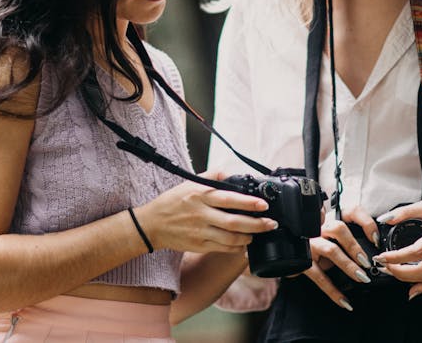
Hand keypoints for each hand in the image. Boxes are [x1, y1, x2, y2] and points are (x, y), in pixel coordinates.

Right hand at [134, 171, 276, 253]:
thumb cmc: (172, 202)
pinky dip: (236, 248)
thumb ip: (211, 177)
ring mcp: (200, 232)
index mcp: (200, 196)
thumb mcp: (189, 183)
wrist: (152, 224)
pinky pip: (223, 248)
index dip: (248, 203)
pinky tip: (243, 244)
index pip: (229, 199)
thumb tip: (230, 173)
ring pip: (230, 239)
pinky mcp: (199, 245)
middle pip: (234, 222)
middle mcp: (201, 215)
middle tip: (270, 224)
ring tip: (256, 234)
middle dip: (256, 224)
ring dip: (248, 238)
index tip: (263, 205)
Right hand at [297, 206, 377, 310]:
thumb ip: (352, 239)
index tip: (376, 239)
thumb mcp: (334, 238)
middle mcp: (320, 228)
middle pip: (338, 228)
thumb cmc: (319, 245)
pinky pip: (319, 276)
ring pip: (331, 250)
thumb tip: (375, 248)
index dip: (366, 223)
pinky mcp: (304, 261)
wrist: (290, 253)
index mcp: (332, 220)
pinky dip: (333, 290)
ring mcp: (311, 244)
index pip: (352, 212)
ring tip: (361, 277)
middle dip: (355, 245)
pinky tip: (344, 301)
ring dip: (348, 265)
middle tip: (366, 262)